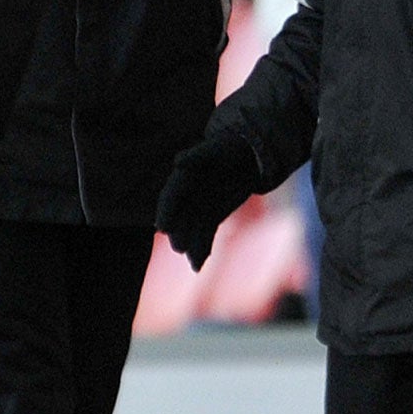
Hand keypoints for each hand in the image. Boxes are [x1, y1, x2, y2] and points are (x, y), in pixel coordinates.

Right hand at [155, 134, 261, 269]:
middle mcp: (188, 194)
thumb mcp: (217, 148)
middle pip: (180, 217)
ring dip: (191, 246)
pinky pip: (205, 234)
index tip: (162, 227)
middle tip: (179, 248)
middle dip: (179, 233)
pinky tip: (199, 265)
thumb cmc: (230, 148)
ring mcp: (200, 206)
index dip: (166, 211)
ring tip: (194, 264)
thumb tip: (177, 161)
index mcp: (185, 176)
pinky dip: (202, 249)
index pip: (172, 195)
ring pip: (192, 229)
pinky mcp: (212, 215)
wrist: (250, 154)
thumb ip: (197, 156)